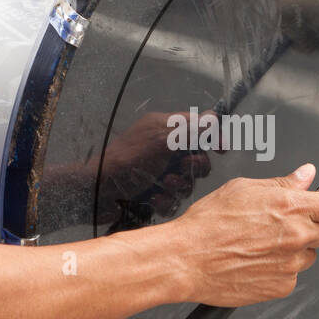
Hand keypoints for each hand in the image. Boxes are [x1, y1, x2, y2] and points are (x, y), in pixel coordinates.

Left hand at [97, 111, 211, 223]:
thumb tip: (214, 117)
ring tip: (163, 185)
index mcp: (164, 129)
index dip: (212, 137)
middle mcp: (163, 150)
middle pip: (197, 159)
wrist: (97, 192)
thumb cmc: (127, 160)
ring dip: (178, 187)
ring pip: (186, 183)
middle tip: (183, 169)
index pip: (198, 127)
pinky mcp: (153, 194)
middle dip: (194, 168)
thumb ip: (190, 130)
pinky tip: (154, 200)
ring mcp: (158, 173)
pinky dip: (165, 201)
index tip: (221, 149)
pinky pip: (172, 200)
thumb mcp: (162, 140)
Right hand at [170, 163, 318, 307]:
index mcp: (291, 207)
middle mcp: (296, 236)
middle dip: (317, 227)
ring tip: (262, 245)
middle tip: (291, 224)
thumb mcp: (244, 189)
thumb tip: (306, 176)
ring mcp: (291, 265)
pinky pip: (291, 277)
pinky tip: (255, 261)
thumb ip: (283, 183)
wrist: (185, 260)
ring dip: (295, 250)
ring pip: (309, 256)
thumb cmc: (207, 224)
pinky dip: (279, 270)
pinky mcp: (281, 287)